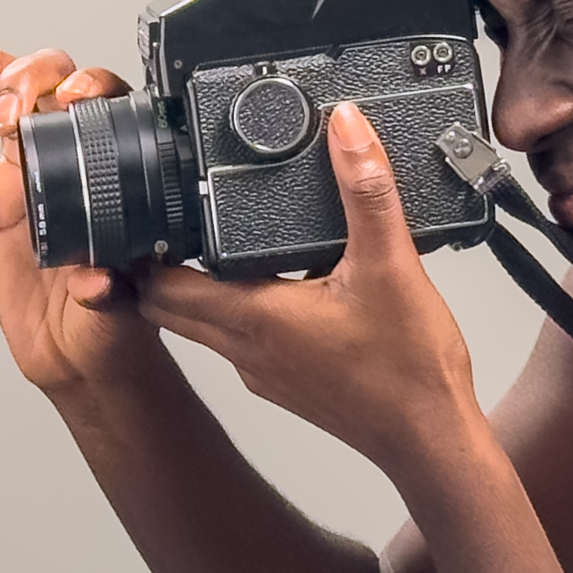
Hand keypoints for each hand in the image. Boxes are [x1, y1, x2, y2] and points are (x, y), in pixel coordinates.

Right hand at [0, 49, 166, 402]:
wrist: (69, 350)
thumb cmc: (107, 318)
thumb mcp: (118, 305)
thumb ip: (107, 290)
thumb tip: (95, 279)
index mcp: (108, 167)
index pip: (105, 100)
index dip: (89, 81)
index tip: (72, 96)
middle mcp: (66, 156)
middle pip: (50, 79)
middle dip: (29, 77)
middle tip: (14, 112)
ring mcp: (20, 169)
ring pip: (4, 94)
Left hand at [133, 102, 484, 481]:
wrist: (430, 441)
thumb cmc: (409, 372)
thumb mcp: (392, 266)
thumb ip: (366, 192)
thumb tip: (347, 131)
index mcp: (253, 319)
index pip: (160, 287)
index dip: (141, 251)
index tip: (145, 213)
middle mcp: (244, 351)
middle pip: (167, 307)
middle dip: (157, 266)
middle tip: (166, 221)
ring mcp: (260, 372)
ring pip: (199, 325)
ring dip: (195, 288)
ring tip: (211, 242)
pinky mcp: (283, 383)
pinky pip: (236, 342)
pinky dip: (234, 310)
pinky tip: (272, 287)